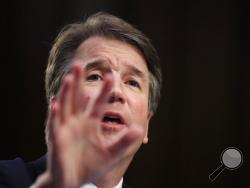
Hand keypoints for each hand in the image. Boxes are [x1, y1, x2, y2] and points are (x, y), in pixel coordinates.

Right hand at [33, 62, 142, 187]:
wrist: (74, 181)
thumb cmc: (91, 165)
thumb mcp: (110, 153)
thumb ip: (123, 142)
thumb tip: (139, 130)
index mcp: (90, 123)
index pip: (98, 103)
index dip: (104, 90)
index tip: (111, 76)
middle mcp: (77, 122)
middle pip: (77, 98)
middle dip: (78, 82)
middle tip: (79, 64)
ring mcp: (65, 129)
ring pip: (65, 107)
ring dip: (66, 93)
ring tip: (69, 78)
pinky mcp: (56, 140)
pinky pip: (54, 126)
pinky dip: (54, 115)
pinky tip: (55, 104)